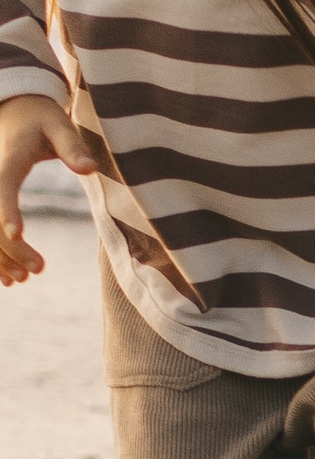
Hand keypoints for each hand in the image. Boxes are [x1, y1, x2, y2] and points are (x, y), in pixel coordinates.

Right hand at [1, 94, 98, 286]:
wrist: (13, 108)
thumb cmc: (41, 116)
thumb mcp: (58, 123)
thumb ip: (73, 145)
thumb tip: (90, 168)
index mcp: (7, 158)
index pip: (1, 185)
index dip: (7, 211)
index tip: (18, 235)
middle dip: (8, 246)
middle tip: (39, 269)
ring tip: (24, 279)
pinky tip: (7, 276)